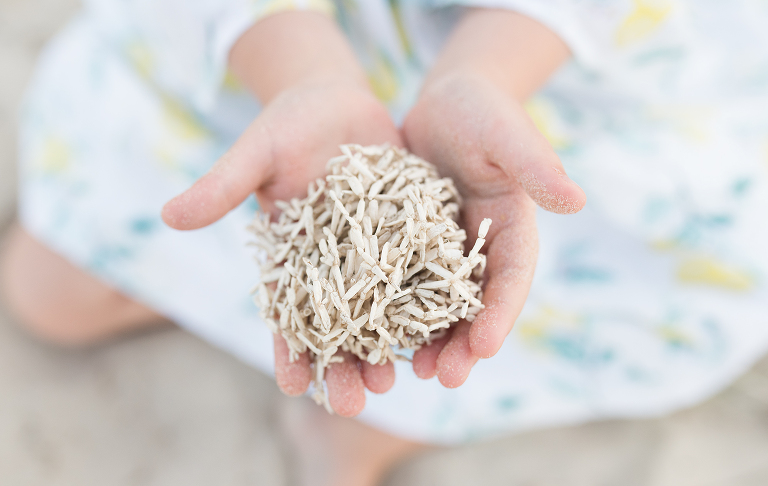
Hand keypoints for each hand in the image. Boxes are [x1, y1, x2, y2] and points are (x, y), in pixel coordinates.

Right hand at [162, 75, 401, 415]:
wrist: (337, 103)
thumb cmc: (287, 125)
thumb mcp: (255, 153)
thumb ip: (222, 185)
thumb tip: (167, 215)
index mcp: (293, 256)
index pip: (286, 312)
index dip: (287, 349)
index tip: (292, 385)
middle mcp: (334, 264)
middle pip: (338, 324)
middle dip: (343, 364)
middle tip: (355, 402)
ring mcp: (373, 252)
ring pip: (380, 308)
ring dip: (386, 345)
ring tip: (395, 378)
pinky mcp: (407, 232)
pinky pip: (417, 270)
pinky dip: (425, 300)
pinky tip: (436, 329)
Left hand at [402, 71, 585, 387]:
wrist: (444, 104)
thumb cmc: (482, 112)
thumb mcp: (507, 134)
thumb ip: (536, 165)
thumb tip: (576, 200)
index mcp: (512, 229)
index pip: (512, 278)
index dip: (500, 313)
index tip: (484, 346)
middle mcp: (483, 248)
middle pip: (477, 304)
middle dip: (465, 344)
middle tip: (446, 378)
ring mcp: (448, 251)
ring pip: (442, 305)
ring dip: (433, 340)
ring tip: (416, 372)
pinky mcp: (414, 246)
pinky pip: (406, 284)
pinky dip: (397, 312)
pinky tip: (380, 338)